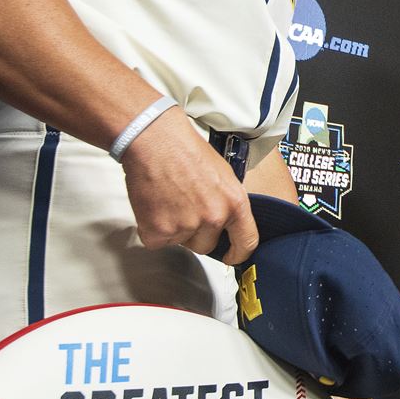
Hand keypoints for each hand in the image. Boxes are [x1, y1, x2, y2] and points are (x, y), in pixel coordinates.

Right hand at [118, 107, 257, 263]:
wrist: (156, 141)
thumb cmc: (187, 151)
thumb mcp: (224, 175)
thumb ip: (228, 202)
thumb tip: (227, 223)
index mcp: (235, 203)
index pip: (246, 242)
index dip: (238, 254)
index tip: (231, 257)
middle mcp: (213, 218)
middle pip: (207, 245)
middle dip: (196, 233)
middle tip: (185, 207)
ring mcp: (186, 227)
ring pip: (181, 242)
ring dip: (174, 229)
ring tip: (169, 200)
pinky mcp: (158, 232)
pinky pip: (157, 241)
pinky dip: (152, 229)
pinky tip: (154, 205)